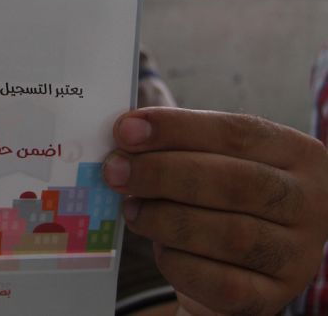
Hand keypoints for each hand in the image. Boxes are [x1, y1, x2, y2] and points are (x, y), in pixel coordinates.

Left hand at [103, 107, 327, 314]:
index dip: (176, 129)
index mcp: (297, 153)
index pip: (237, 132)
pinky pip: (222, 283)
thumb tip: (125, 134)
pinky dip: (179, 263)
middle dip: (163, 173)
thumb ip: (176, 144)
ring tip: (132, 209)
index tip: (125, 130)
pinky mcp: (273, 296)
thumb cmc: (214, 199)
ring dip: (166, 219)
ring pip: (229, 235)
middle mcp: (309, 202)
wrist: (232, 265)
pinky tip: (158, 248)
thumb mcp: (207, 160)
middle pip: (234, 182)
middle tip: (115, 171)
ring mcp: (297, 254)